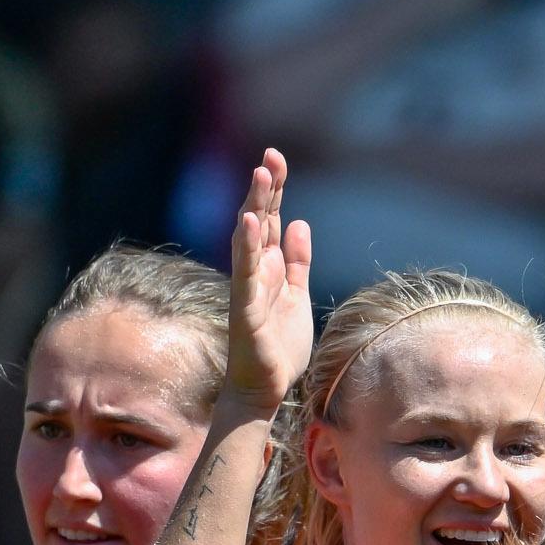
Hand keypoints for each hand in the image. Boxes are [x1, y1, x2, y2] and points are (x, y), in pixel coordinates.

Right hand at [225, 148, 314, 414]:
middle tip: (271, 156)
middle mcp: (254, 271)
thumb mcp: (298, 296)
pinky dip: (247, 248)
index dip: (274, 190)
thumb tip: (299, 222)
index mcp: (268, 267)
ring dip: (253, 206)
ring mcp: (248, 288)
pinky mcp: (246, 309)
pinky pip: (246, 274)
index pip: (270, 219)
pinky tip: (248, 223)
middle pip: (258, 220)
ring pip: (249, 239)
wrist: (265, 388)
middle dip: (265, 188)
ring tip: (260, 175)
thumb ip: (298, 261)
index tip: (277, 159)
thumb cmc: (279, 346)